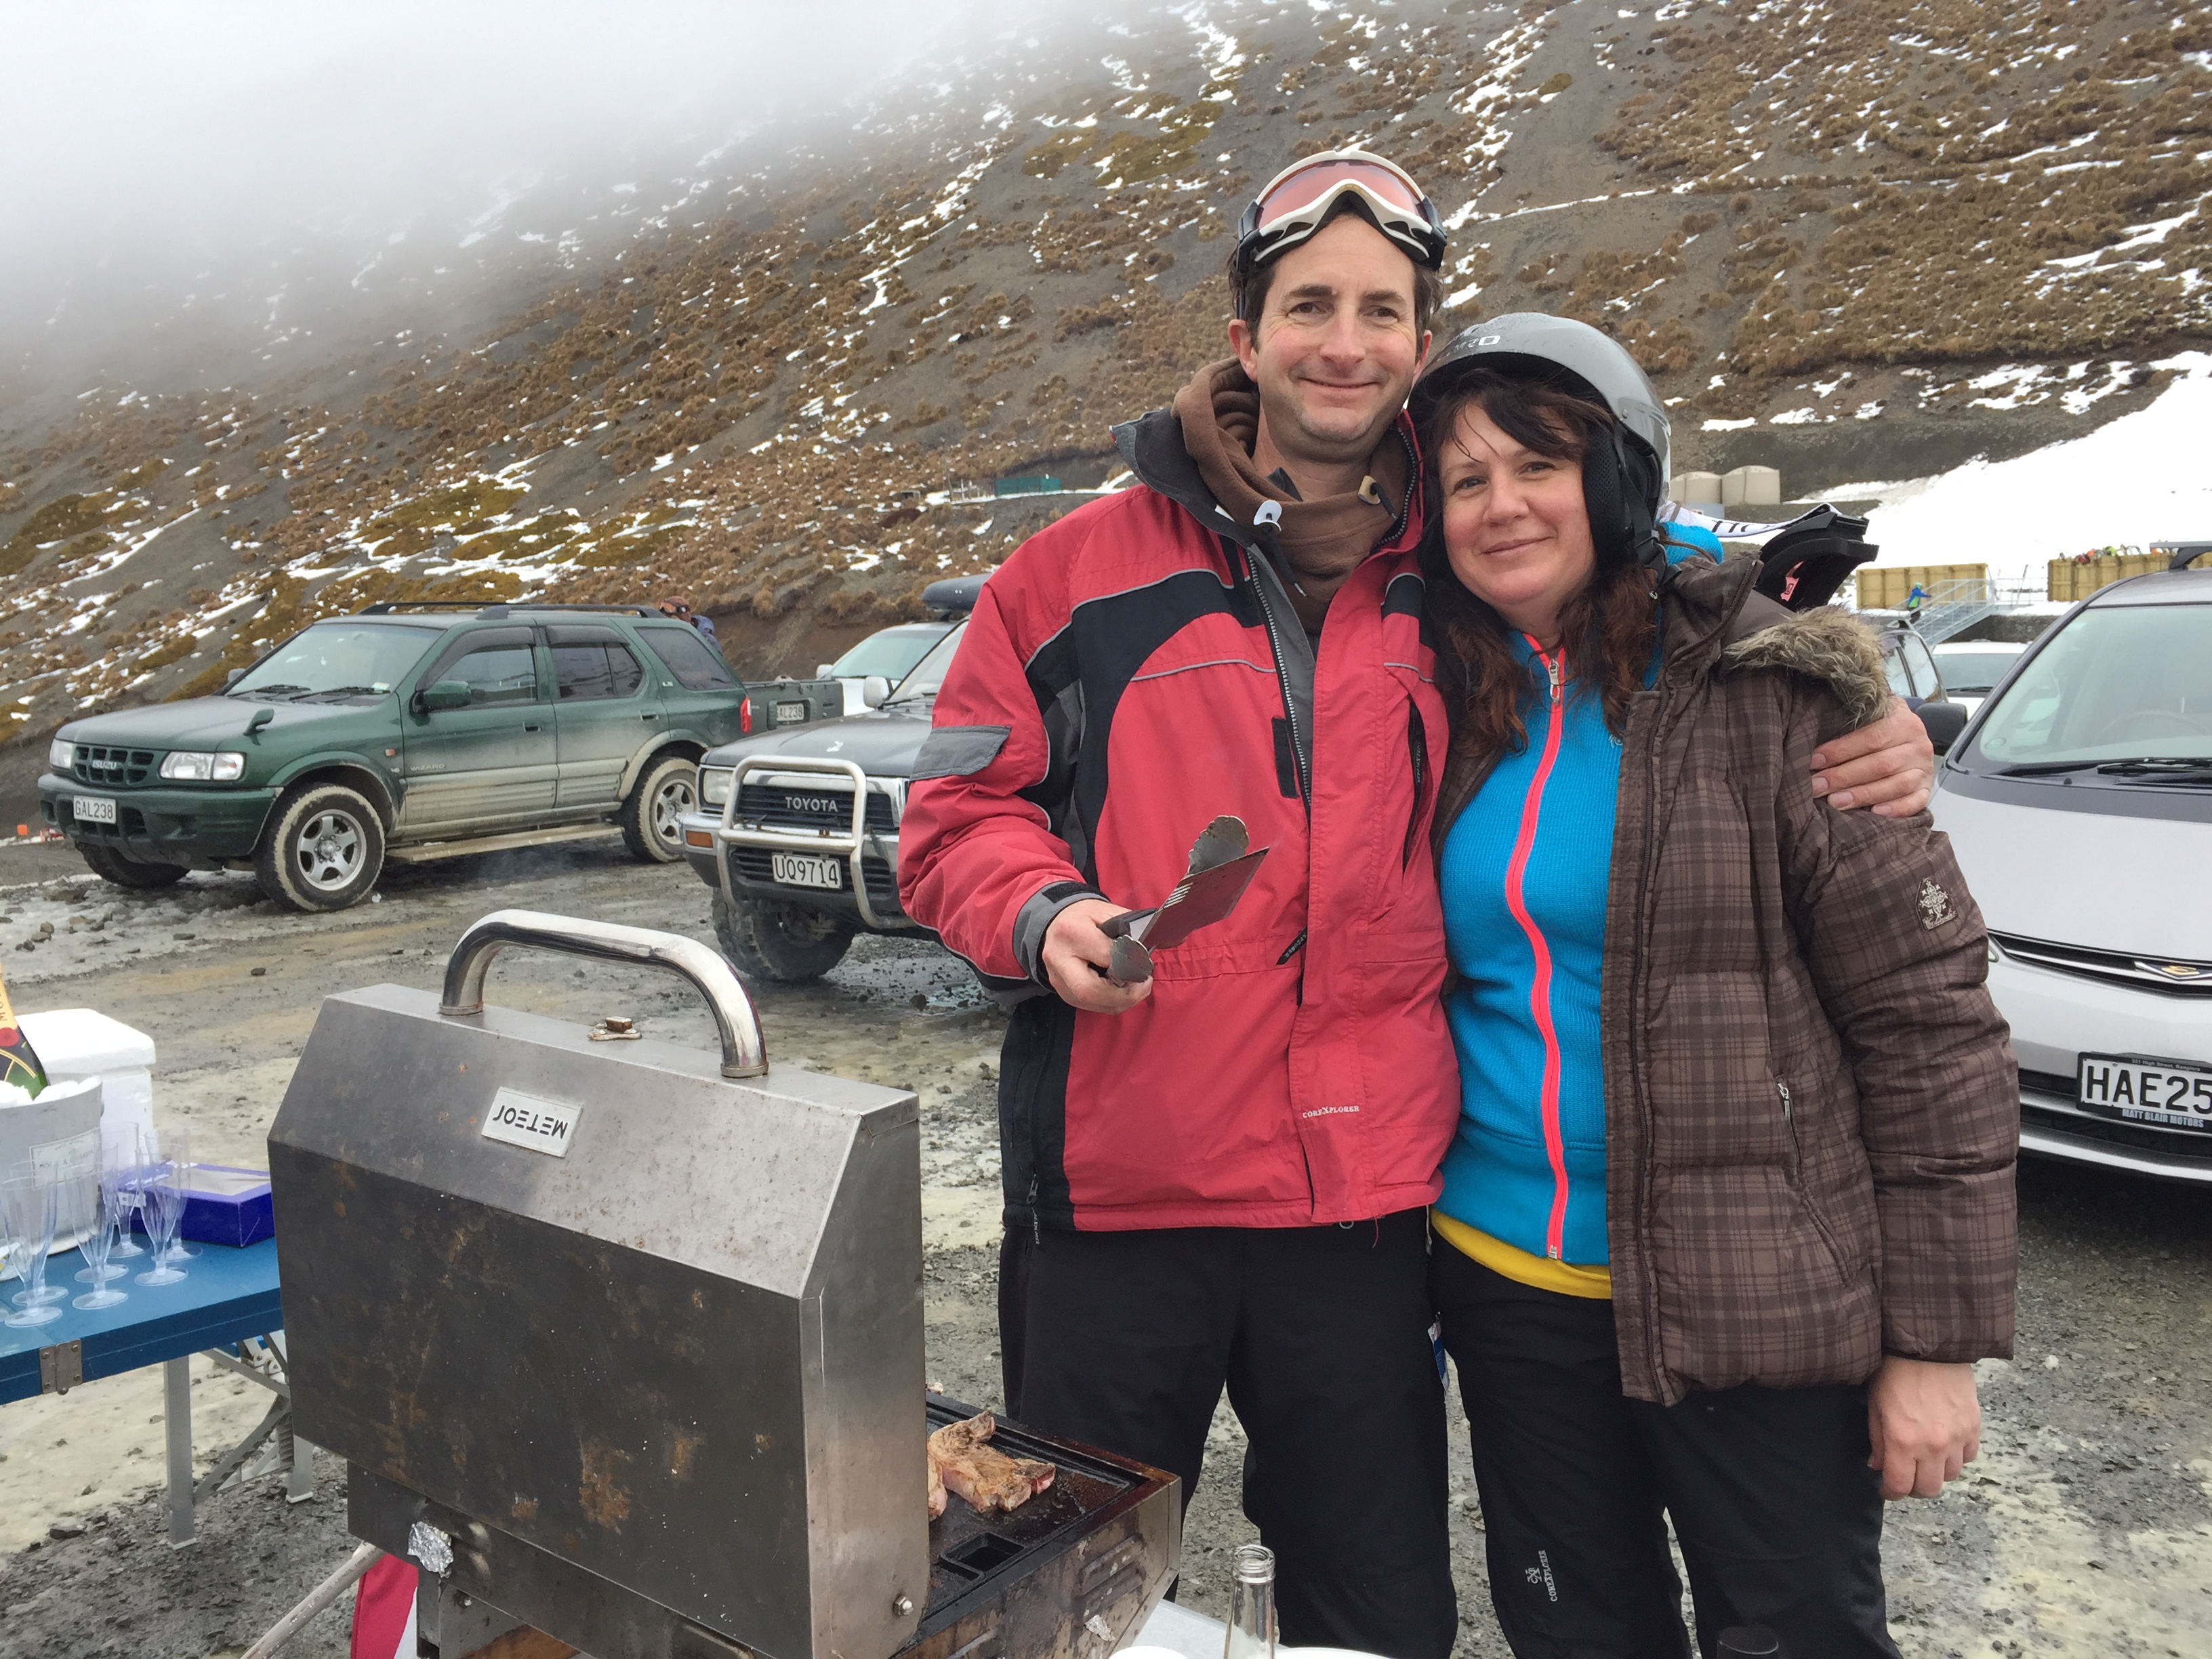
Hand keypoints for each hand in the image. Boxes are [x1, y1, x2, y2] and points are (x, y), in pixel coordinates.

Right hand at [1041, 899, 1153, 1013]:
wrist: (1054, 923)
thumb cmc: (1083, 917)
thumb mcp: (1105, 911)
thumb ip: (1127, 928)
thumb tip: (1147, 947)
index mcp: (1071, 931)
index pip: (1105, 956)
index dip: (1129, 962)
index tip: (1144, 963)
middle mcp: (1059, 958)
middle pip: (1090, 990)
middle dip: (1124, 994)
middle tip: (1143, 985)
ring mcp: (1057, 978)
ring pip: (1091, 1003)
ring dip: (1120, 1001)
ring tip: (1136, 989)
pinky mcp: (1062, 991)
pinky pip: (1089, 1006)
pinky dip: (1109, 1003)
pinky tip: (1121, 992)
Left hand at [1810, 695, 1933, 815]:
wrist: (1909, 730)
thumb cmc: (1878, 725)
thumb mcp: (1868, 715)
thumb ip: (1849, 722)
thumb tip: (1814, 742)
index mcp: (1903, 721)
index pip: (1871, 738)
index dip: (1840, 751)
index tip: (1814, 762)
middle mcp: (1918, 745)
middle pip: (1881, 764)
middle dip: (1844, 777)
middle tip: (1817, 787)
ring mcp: (1924, 769)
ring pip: (1896, 785)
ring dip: (1864, 795)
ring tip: (1836, 802)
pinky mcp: (1926, 789)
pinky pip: (1916, 802)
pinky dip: (1896, 809)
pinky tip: (1875, 813)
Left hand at [1866, 1356, 1979, 1498]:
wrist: (1928, 1346)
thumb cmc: (1894, 1371)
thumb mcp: (1875, 1405)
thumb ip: (1877, 1440)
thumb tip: (1878, 1465)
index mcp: (1903, 1441)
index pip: (1900, 1486)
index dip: (1891, 1492)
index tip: (1888, 1488)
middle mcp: (1932, 1446)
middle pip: (1928, 1489)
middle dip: (1914, 1488)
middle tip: (1906, 1477)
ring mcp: (1957, 1438)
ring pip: (1950, 1475)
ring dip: (1936, 1472)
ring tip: (1925, 1458)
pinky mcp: (1973, 1427)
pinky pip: (1969, 1457)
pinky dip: (1957, 1457)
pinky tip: (1945, 1445)